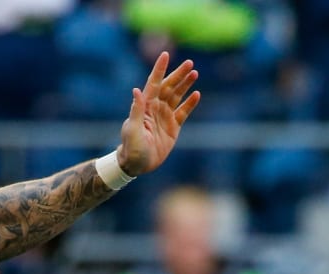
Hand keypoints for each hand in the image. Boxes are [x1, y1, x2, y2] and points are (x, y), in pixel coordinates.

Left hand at [117, 52, 200, 176]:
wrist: (138, 164)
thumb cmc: (131, 147)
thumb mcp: (133, 129)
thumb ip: (136, 110)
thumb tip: (137, 90)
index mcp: (146, 105)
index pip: (154, 83)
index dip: (160, 69)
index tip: (165, 55)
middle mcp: (156, 107)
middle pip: (169, 86)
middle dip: (179, 74)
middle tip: (190, 63)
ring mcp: (165, 116)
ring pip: (177, 96)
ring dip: (186, 85)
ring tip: (195, 73)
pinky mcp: (173, 127)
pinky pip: (183, 112)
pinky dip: (190, 104)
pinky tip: (197, 94)